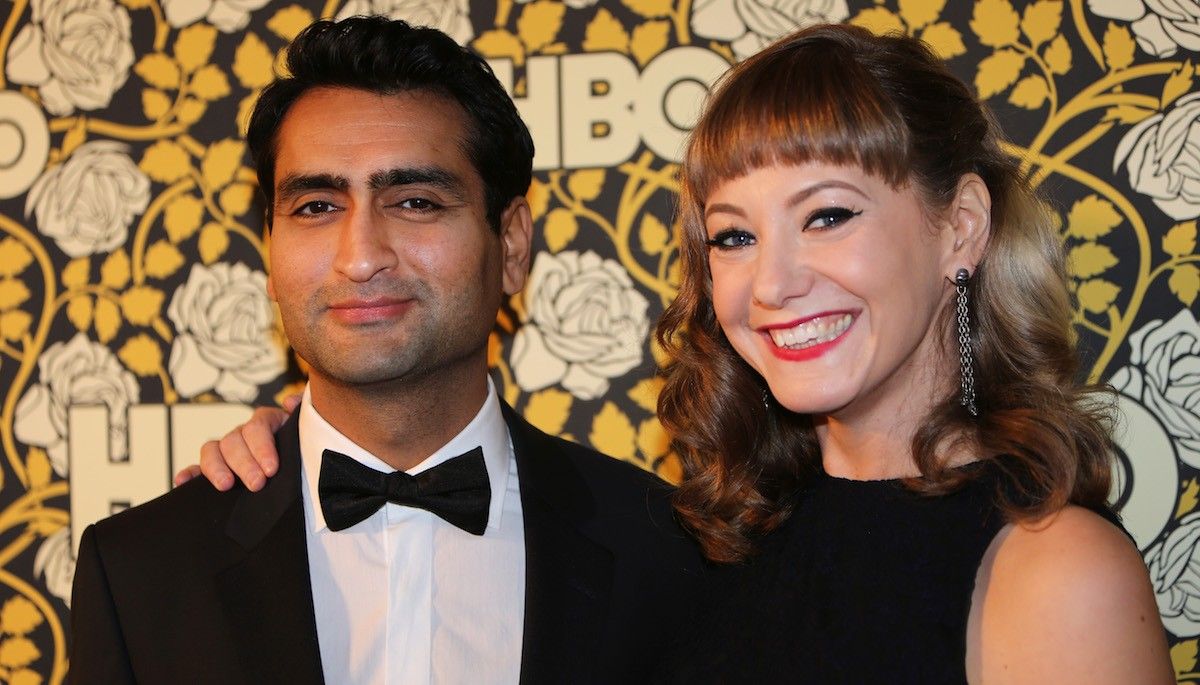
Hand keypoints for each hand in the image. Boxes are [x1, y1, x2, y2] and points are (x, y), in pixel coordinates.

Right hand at [172, 394, 298, 491]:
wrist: (303, 470)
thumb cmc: (305, 449)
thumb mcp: (308, 431)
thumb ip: (303, 412)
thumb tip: (289, 402)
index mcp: (266, 422)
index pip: (257, 428)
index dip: (262, 447)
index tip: (272, 469)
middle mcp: (243, 434)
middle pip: (234, 441)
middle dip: (244, 464)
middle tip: (257, 484)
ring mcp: (227, 451)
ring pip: (212, 450)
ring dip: (216, 468)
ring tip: (226, 486)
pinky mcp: (215, 469)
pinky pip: (197, 468)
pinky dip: (189, 473)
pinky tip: (182, 481)